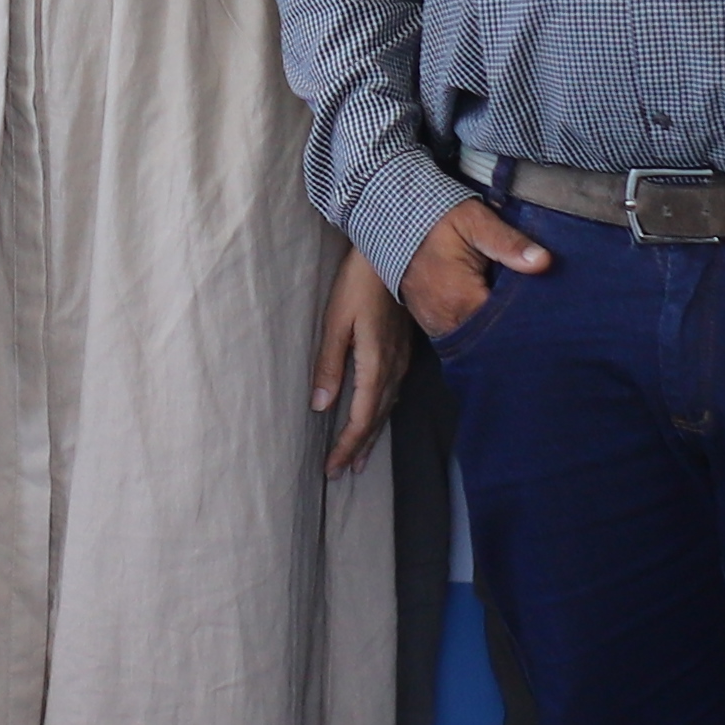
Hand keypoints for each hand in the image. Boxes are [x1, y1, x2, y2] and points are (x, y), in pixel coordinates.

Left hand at [310, 242, 410, 474]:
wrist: (396, 251)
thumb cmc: (359, 282)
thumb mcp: (336, 321)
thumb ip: (329, 364)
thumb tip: (321, 405)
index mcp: (376, 365)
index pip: (361, 418)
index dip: (347, 445)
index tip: (333, 468)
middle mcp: (394, 369)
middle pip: (376, 419)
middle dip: (358, 447)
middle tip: (342, 472)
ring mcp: (402, 360)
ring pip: (388, 409)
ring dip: (371, 435)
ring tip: (359, 458)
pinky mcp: (403, 351)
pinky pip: (394, 394)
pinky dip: (382, 414)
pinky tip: (377, 417)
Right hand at [397, 197, 552, 341]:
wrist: (393, 218)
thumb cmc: (436, 217)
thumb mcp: (475, 221)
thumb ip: (509, 243)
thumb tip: (544, 262)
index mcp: (462, 299)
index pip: (507, 324)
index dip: (529, 316)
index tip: (545, 306)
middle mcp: (447, 320)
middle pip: (492, 337)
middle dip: (514, 326)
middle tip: (536, 310)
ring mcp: (435, 324)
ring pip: (476, 339)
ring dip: (495, 328)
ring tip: (515, 311)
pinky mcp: (431, 322)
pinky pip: (461, 334)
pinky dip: (478, 326)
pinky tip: (492, 311)